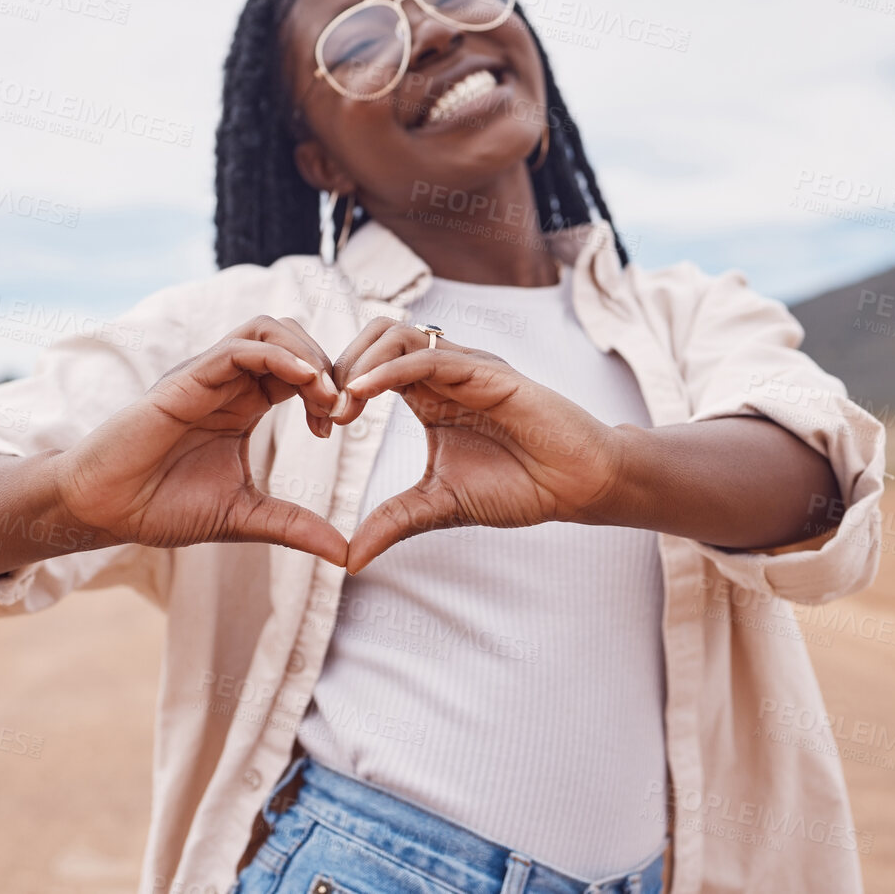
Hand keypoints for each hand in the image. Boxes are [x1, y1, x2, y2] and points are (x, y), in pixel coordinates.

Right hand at [52, 316, 350, 565]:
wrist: (104, 511)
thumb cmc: (162, 507)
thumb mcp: (244, 516)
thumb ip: (295, 526)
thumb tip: (346, 554)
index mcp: (243, 405)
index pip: (299, 371)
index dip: (328, 389)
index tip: (336, 428)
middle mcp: (226, 383)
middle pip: (290, 339)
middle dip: (326, 366)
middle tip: (339, 409)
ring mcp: (205, 376)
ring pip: (267, 330)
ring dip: (306, 353)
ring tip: (324, 393)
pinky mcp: (186, 380)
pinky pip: (238, 349)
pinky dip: (278, 356)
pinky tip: (303, 383)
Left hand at [329, 317, 623, 573]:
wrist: (578, 485)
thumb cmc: (519, 486)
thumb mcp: (439, 507)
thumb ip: (393, 522)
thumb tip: (349, 560)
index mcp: (428, 394)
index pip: (368, 364)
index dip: (336, 386)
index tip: (316, 427)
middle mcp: (443, 372)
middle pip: (376, 335)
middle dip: (340, 365)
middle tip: (324, 413)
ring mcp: (466, 367)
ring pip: (399, 334)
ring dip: (360, 362)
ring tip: (341, 406)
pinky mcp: (489, 372)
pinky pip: (431, 355)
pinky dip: (391, 369)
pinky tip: (364, 393)